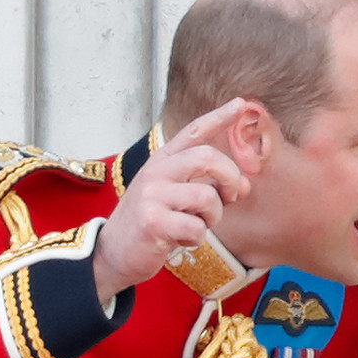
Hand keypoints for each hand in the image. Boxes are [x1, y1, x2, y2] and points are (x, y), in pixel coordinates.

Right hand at [93, 98, 253, 301]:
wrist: (113, 253)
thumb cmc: (152, 223)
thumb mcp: (178, 198)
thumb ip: (210, 186)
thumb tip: (244, 185)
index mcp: (162, 161)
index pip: (194, 132)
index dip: (219, 117)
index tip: (241, 104)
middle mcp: (156, 172)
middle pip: (208, 158)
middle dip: (230, 178)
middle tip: (230, 197)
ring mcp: (152, 195)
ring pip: (208, 197)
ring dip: (213, 217)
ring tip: (196, 225)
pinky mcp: (152, 222)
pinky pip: (197, 228)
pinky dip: (197, 239)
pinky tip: (180, 241)